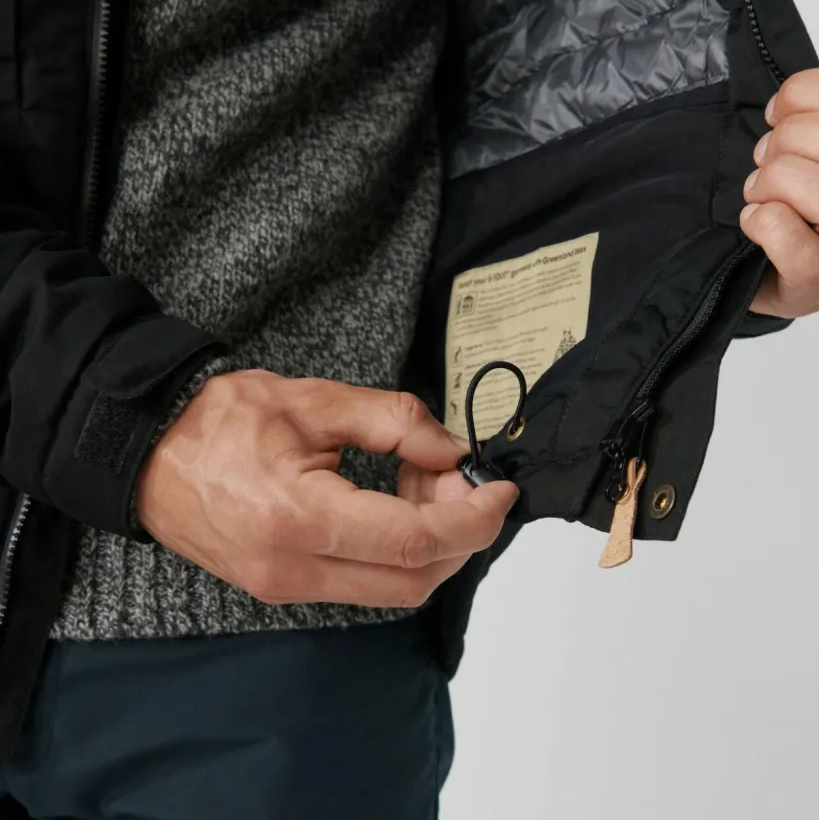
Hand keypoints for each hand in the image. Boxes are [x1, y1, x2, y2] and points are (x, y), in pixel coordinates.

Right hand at [136, 370, 517, 607]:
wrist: (145, 454)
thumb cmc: (219, 420)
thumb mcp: (315, 400)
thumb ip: (395, 423)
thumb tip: (455, 451)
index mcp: (298, 517)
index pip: (413, 540)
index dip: (472, 518)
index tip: (502, 490)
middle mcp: (293, 570)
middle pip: (414, 578)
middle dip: (458, 530)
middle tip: (459, 475)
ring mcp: (287, 589)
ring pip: (394, 587)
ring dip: (430, 539)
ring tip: (420, 476)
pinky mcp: (285, 589)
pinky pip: (366, 582)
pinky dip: (399, 547)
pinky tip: (395, 500)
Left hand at [740, 38, 818, 316]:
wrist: (745, 252)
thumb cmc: (786, 188)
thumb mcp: (817, 125)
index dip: (809, 94)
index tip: (778, 114)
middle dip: (796, 140)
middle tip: (765, 156)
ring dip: (783, 185)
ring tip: (760, 191)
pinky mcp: (816, 293)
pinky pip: (810, 261)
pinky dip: (773, 230)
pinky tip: (755, 219)